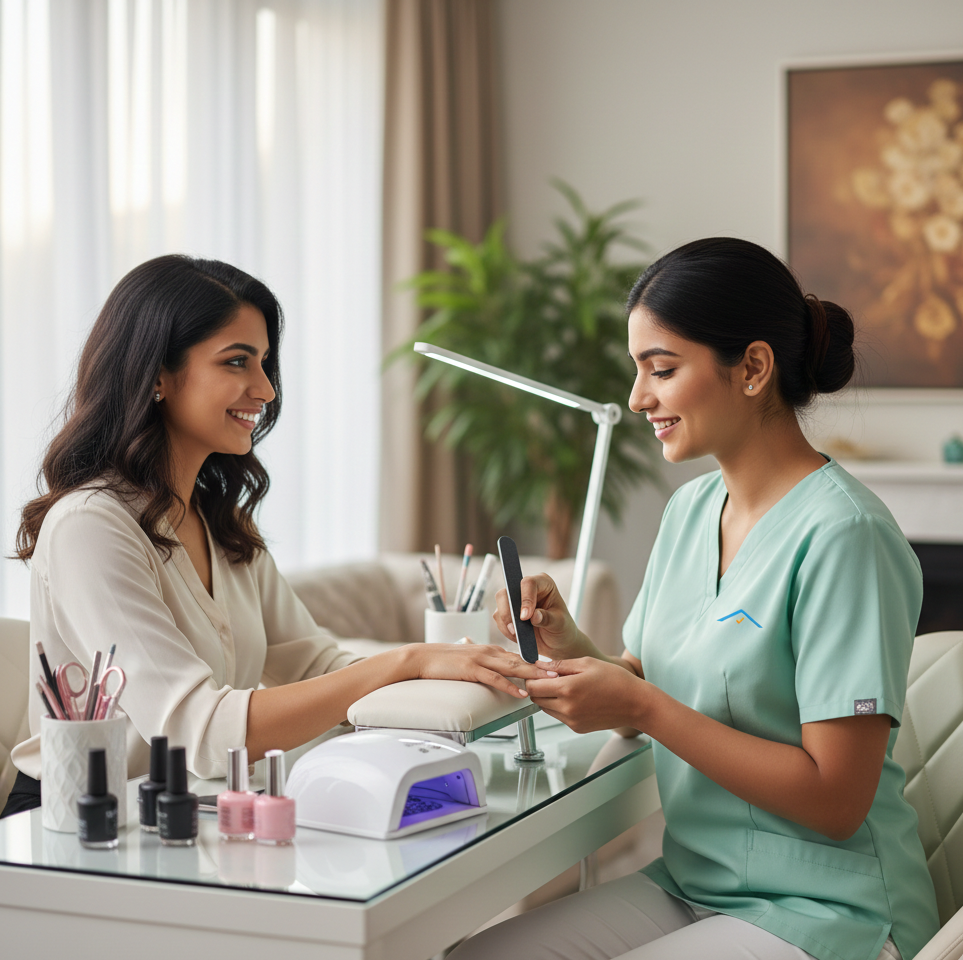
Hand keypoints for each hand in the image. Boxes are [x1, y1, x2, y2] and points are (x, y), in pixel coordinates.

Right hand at [406, 641, 556, 699]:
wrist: (422, 657)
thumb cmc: (443, 660)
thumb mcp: (469, 660)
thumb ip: (484, 664)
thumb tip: (497, 672)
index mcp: (491, 650)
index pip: (519, 656)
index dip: (538, 662)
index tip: (554, 668)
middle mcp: (490, 652)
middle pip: (522, 660)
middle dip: (543, 667)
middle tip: (563, 673)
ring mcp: (481, 659)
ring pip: (513, 667)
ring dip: (533, 675)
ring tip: (551, 682)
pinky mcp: (472, 669)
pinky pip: (495, 678)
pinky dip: (511, 686)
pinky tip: (522, 693)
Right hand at [493, 573, 596, 660]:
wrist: (557, 643)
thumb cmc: (562, 629)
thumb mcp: (559, 624)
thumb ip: (547, 618)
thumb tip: (533, 616)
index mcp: (543, 583)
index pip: (528, 583)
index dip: (525, 599)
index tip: (526, 617)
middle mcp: (527, 588)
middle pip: (507, 591)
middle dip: (508, 611)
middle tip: (516, 629)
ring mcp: (515, 600)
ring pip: (500, 604)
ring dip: (506, 622)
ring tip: (519, 635)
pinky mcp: (508, 612)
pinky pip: (498, 618)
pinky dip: (505, 629)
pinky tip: (517, 636)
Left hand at [525, 657, 648, 732]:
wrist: (636, 704)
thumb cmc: (615, 680)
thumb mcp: (587, 663)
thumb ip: (560, 665)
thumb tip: (539, 665)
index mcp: (567, 689)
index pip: (532, 686)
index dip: (531, 677)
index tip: (538, 671)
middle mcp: (567, 708)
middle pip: (535, 698)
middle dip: (538, 687)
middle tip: (551, 677)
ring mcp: (571, 721)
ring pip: (545, 708)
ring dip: (548, 697)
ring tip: (565, 686)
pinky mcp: (577, 728)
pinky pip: (558, 716)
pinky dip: (560, 707)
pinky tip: (575, 697)